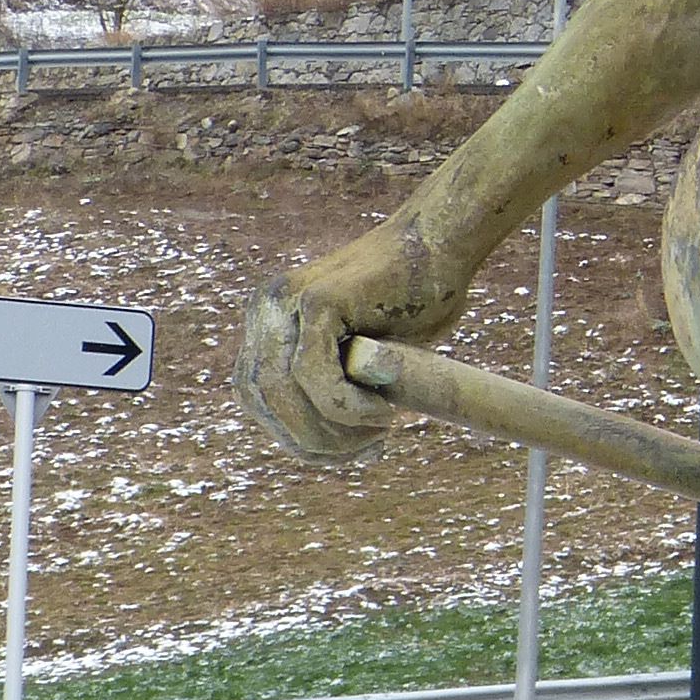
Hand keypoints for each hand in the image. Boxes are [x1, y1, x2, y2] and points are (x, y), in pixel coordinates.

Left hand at [235, 232, 461, 463]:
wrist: (441, 245)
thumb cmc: (414, 302)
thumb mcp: (363, 355)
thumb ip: (333, 386)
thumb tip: (323, 450)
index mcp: (270, 322)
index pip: (258, 398)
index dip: (296, 437)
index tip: (347, 454)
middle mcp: (267, 309)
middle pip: (260, 398)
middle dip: (310, 441)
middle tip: (366, 451)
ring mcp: (287, 301)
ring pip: (281, 391)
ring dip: (329, 429)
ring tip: (378, 433)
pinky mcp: (317, 300)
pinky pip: (312, 373)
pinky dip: (344, 406)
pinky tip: (381, 414)